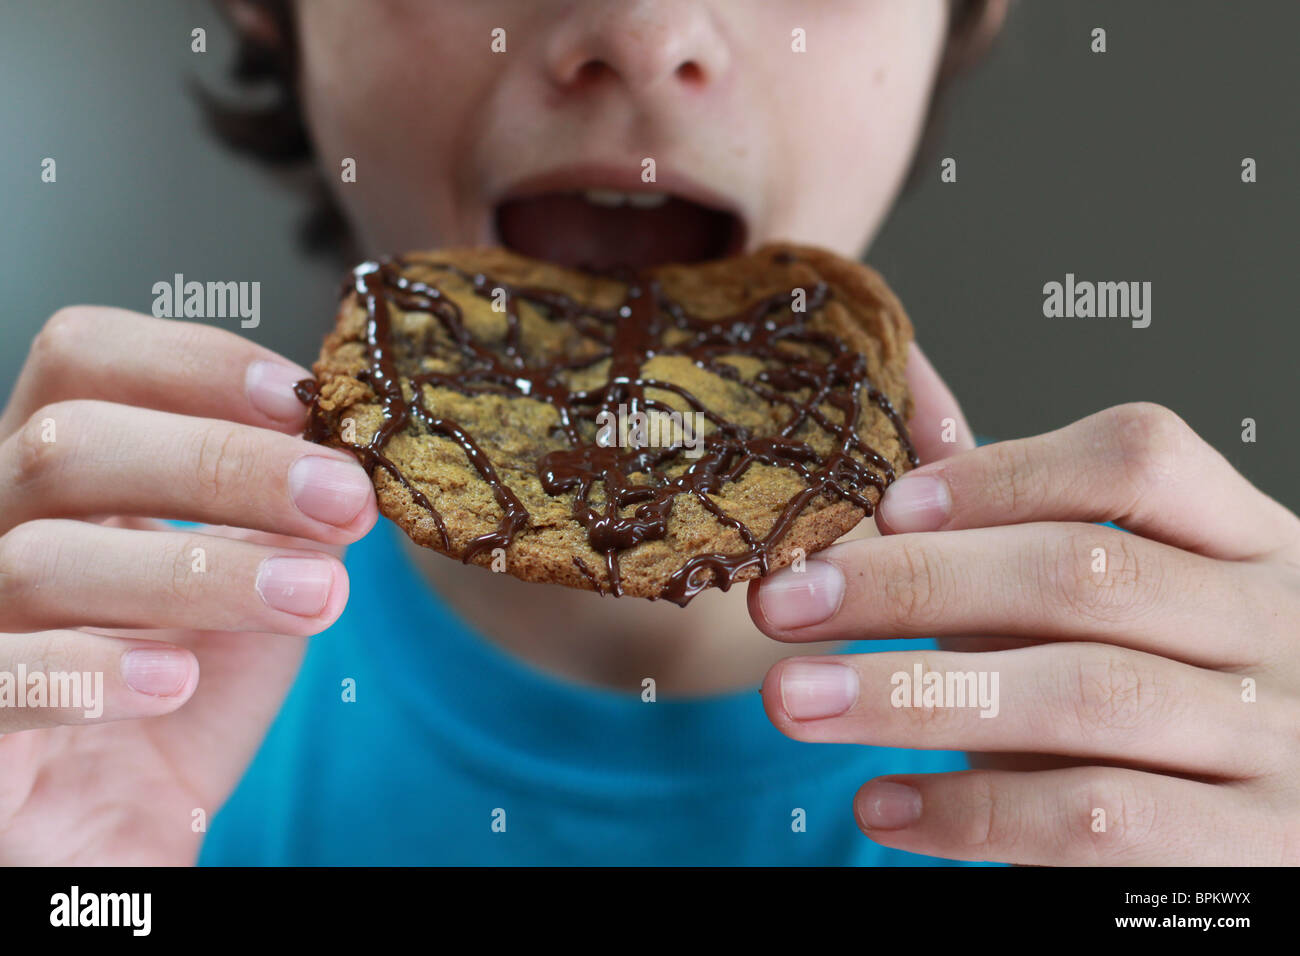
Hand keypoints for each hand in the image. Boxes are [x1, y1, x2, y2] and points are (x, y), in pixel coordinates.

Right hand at [0, 307, 375, 863]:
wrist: (121, 822)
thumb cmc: (184, 683)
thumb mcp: (257, 584)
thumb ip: (290, 519)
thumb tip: (353, 458)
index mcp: (71, 475)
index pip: (86, 361)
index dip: (191, 363)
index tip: (303, 399)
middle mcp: (0, 526)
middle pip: (68, 444)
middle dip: (223, 462)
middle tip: (343, 498)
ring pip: (42, 557)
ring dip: (201, 572)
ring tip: (317, 599)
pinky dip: (93, 672)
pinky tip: (180, 680)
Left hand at [749, 342, 1299, 864]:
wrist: (1271, 820)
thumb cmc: (1165, 679)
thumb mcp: (1118, 590)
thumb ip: (1019, 513)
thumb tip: (901, 397)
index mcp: (1245, 538)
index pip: (1138, 460)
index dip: (1002, 474)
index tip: (884, 506)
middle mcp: (1274, 624)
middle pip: (1084, 575)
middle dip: (914, 583)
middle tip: (786, 602)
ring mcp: (1273, 740)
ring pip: (1082, 694)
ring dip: (914, 694)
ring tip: (797, 699)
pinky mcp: (1247, 851)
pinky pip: (1094, 821)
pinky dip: (972, 811)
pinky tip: (881, 804)